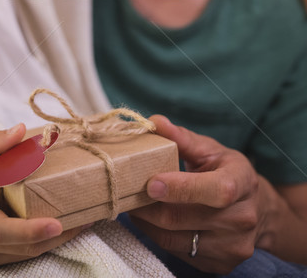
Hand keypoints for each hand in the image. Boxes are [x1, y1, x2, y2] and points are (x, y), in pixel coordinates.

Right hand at [0, 124, 83, 267]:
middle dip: (60, 236)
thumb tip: (24, 130)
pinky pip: (18, 255)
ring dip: (55, 242)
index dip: (32, 229)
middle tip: (89, 218)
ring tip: (82, 222)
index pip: (3, 230)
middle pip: (23, 247)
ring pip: (25, 255)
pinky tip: (59, 229)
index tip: (58, 223)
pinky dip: (40, 244)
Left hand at [129, 115, 265, 274]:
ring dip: (149, 223)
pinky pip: (178, 253)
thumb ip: (182, 138)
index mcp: (242, 181)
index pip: (216, 190)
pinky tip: (153, 221)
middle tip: (128, 192)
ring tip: (136, 205)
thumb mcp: (210, 149)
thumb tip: (154, 122)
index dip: (181, 188)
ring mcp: (233, 245)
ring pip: (175, 239)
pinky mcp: (221, 264)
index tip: (151, 183)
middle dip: (149, 206)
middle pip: (184, 218)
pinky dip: (159, 236)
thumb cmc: (227, 171)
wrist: (258, 209)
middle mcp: (242, 217)